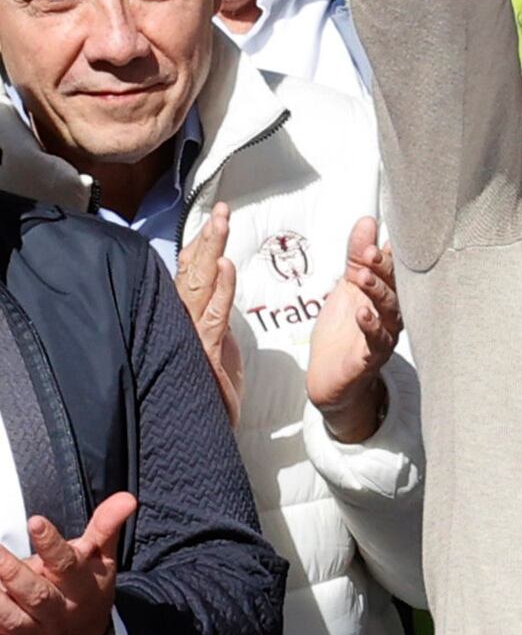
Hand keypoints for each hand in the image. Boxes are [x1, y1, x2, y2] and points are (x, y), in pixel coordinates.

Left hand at [0, 492, 134, 634]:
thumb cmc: (88, 593)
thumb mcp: (102, 561)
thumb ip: (105, 528)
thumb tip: (126, 498)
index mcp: (82, 587)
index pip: (67, 563)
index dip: (51, 543)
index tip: (35, 521)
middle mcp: (59, 612)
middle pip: (36, 594)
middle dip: (11, 571)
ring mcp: (35, 633)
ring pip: (10, 618)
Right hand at [173, 202, 244, 422]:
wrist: (204, 425)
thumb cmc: (209, 386)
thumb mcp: (214, 341)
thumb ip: (212, 312)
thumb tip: (217, 284)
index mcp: (187, 316)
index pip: (191, 272)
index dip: (203, 244)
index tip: (215, 217)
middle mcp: (182, 320)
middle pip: (192, 271)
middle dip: (207, 238)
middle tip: (220, 209)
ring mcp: (189, 334)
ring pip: (200, 285)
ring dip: (211, 251)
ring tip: (221, 223)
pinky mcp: (203, 352)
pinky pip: (213, 314)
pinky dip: (221, 289)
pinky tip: (225, 267)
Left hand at [307, 216, 400, 442]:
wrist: (330, 378)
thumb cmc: (342, 332)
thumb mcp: (345, 287)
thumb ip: (356, 256)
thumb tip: (367, 221)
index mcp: (387, 295)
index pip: (393, 269)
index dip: (387, 253)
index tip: (377, 237)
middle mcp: (392, 314)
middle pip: (395, 288)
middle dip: (384, 270)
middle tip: (370, 254)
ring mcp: (385, 336)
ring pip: (390, 312)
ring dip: (378, 293)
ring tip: (362, 278)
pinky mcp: (371, 358)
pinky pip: (376, 342)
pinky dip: (371, 327)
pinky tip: (362, 314)